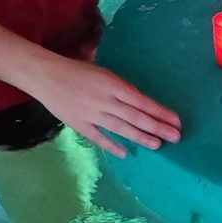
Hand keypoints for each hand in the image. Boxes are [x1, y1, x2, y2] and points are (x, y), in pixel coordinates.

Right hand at [31, 53, 180, 156]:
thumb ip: (120, 87)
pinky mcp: (79, 124)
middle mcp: (105, 99)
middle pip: (136, 116)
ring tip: (157, 145)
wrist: (45, 75)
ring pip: (121, 128)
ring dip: (141, 137)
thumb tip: (141, 101)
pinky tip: (125, 153)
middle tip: (175, 137)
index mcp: (112, 83)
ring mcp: (92, 114)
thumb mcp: (102, 71)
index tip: (176, 121)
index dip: (160, 112)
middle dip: (158, 127)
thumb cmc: (76, 70)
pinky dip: (112, 145)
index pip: (142, 101)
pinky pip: (98, 137)